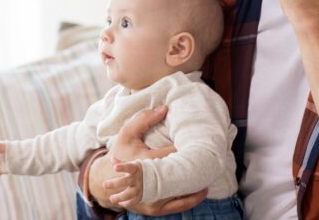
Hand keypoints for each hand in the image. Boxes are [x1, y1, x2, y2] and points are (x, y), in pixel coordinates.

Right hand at [87, 106, 205, 214]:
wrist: (107, 181)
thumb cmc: (120, 154)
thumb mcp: (127, 134)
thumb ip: (144, 119)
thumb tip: (164, 108)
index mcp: (144, 163)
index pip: (173, 155)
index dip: (187, 149)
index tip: (200, 143)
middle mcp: (150, 185)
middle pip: (182, 178)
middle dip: (197, 169)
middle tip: (212, 159)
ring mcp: (153, 200)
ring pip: (182, 196)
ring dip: (197, 188)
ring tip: (210, 177)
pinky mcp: (155, 210)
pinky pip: (178, 206)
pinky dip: (191, 199)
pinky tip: (201, 191)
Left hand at [104, 161, 142, 207]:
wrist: (156, 178)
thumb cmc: (139, 170)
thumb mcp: (132, 165)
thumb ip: (122, 163)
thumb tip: (112, 159)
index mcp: (135, 168)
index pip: (128, 167)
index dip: (122, 167)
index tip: (115, 167)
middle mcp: (137, 178)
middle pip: (126, 181)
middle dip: (115, 183)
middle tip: (104, 185)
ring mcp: (140, 188)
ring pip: (130, 194)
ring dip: (120, 197)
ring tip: (111, 199)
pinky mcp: (141, 196)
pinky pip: (133, 201)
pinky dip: (126, 203)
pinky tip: (120, 203)